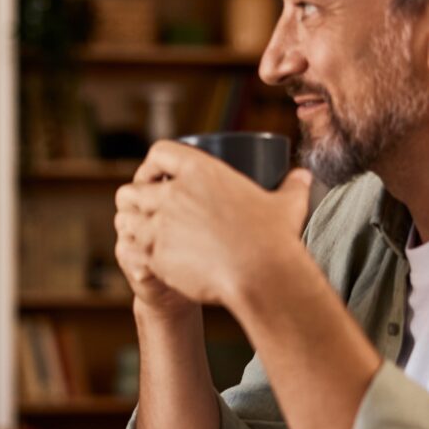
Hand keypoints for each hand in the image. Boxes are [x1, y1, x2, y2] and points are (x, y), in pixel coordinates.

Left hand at [116, 141, 314, 310]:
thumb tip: (304, 175)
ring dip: (129, 225)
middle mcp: (173, 194)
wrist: (262, 276)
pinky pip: (130, 248)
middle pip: (132, 189)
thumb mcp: (286, 205)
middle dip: (133, 199)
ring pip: (124, 218)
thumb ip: (293, 187)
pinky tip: (143, 258)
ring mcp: (160, 224)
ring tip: (140, 233)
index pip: (160, 152)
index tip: (155, 176)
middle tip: (143, 210)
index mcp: (200, 171)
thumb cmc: (275, 240)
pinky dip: (134, 252)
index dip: (152, 164)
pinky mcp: (155, 254)